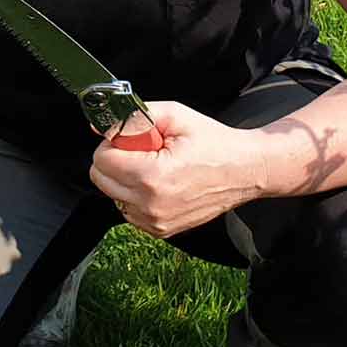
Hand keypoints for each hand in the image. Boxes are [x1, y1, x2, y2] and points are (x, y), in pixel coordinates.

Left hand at [88, 101, 269, 238]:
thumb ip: (132, 117)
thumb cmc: (214, 143)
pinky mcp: (162, 230)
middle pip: (101, 180)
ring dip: (124, 179)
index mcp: (152, 177)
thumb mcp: (174, 115)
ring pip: (113, 196)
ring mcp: (157, 222)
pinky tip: (158, 182)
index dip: (112, 143)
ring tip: (154, 165)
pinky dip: (135, 195)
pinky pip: (129, 210)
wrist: (246, 170)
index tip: (130, 138)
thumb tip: (100, 126)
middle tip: (142, 150)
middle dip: (115, 160)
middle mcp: (151, 205)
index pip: (101, 161)